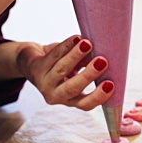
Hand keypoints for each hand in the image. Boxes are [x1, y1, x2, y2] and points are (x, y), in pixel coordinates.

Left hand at [0, 35, 114, 110]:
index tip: (111, 84)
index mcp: (70, 100)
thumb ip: (88, 66)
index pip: (86, 104)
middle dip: (88, 75)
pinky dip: (66, 45)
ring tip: (88, 44)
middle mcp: (56, 95)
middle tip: (102, 61)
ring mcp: (44, 83)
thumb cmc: (60, 67)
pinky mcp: (36, 68)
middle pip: (72, 89)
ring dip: (76, 56)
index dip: (98, 97)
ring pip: (61, 69)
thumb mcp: (76, 70)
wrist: (30, 62)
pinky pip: (53, 55)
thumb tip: (106, 53)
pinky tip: (76, 38)